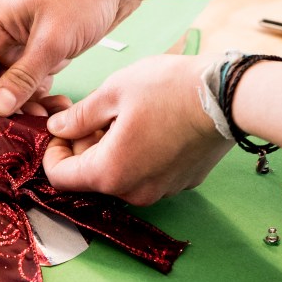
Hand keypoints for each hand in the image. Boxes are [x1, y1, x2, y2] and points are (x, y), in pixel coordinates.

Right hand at [0, 0, 141, 123]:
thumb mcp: (53, 39)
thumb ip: (23, 77)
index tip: (0, 121)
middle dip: (1, 109)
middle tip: (29, 125)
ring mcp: (15, 47)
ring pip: (4, 91)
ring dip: (22, 109)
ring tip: (49, 117)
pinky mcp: (35, 56)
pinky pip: (26, 88)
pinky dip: (38, 101)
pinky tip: (58, 105)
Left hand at [43, 54, 232, 205]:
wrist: (228, 96)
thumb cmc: (169, 90)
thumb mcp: (112, 93)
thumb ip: (79, 116)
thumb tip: (58, 128)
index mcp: (109, 172)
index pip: (59, 178)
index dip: (52, 152)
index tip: (61, 129)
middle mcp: (133, 192)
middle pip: (90, 178)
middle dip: (83, 148)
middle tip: (92, 115)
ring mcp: (160, 191)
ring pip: (119, 176)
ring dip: (110, 151)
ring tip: (122, 116)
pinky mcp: (181, 183)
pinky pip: (146, 174)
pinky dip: (137, 155)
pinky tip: (148, 126)